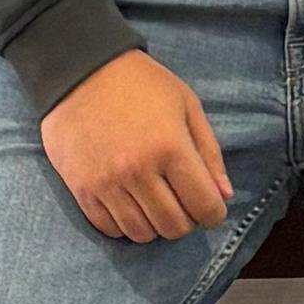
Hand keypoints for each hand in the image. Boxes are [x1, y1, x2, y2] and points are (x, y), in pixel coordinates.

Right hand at [39, 48, 232, 242]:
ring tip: (156, 202)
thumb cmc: (140, 84)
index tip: (210, 206)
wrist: (79, 69)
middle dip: (186, 221)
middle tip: (182, 202)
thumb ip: (209, 152)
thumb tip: (224, 196)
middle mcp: (138, 170)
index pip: (204, 206)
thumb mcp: (186, 105)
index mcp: (170, 147)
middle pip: (174, 227)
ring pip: (142, 234)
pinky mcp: (81, 189)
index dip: (214, 213)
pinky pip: (110, 229)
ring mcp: (107, 183)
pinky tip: (130, 202)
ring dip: (155, 225)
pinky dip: (125, 224)